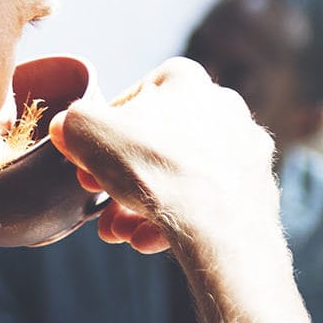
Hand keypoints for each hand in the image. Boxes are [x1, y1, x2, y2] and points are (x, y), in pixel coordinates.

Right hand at [47, 57, 279, 254]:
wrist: (220, 223)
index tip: (86, 158)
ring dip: (141, 205)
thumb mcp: (87, 131)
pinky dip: (175, 220)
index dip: (102, 131)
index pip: (134, 97)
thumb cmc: (155, 166)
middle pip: (157, 144)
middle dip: (120, 178)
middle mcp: (223, 107)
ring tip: (118, 232)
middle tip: (98, 202)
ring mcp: (243, 150)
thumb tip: (67, 127)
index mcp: (186, 80)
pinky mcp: (255, 189)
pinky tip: (147, 242)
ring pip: (180, 177)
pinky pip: (206, 202)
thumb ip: (72, 122)